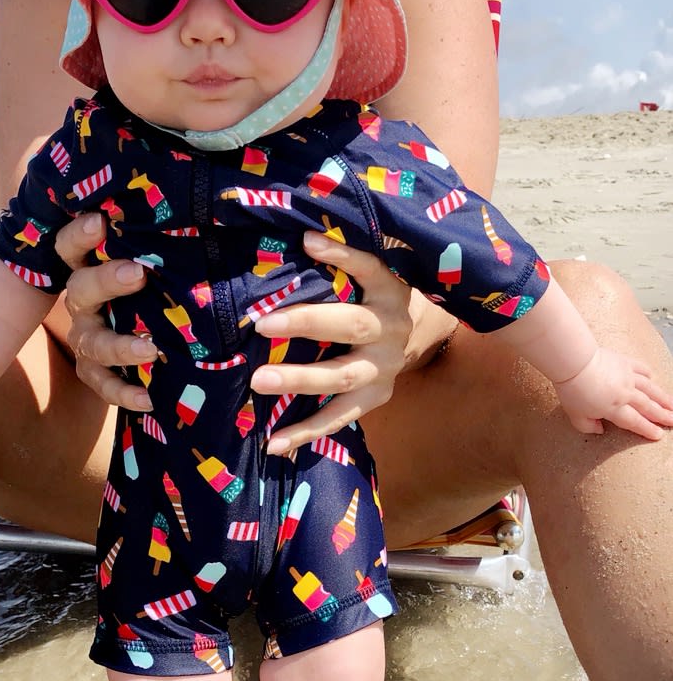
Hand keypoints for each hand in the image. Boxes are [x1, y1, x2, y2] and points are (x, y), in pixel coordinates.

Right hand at [56, 214, 156, 410]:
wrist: (141, 329)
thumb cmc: (150, 285)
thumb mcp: (153, 261)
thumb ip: (163, 244)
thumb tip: (213, 217)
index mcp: (89, 267)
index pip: (71, 247)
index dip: (79, 235)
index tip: (100, 221)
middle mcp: (82, 303)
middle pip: (80, 290)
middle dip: (106, 281)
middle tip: (137, 273)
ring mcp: (86, 337)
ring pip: (92, 343)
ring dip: (120, 346)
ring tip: (151, 350)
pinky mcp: (95, 371)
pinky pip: (103, 385)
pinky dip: (125, 393)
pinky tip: (150, 399)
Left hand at [252, 232, 417, 454]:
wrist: (421, 335)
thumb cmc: (375, 297)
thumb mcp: (371, 274)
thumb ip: (341, 261)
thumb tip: (300, 237)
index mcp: (389, 292)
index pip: (368, 268)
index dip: (341, 256)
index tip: (306, 244)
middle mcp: (391, 331)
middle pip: (352, 327)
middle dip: (306, 325)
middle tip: (262, 326)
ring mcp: (385, 370)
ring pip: (343, 379)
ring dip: (300, 381)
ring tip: (259, 381)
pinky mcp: (375, 399)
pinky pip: (339, 418)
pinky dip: (306, 432)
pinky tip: (274, 443)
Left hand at [555, 347, 672, 440]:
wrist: (575, 362)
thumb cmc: (572, 390)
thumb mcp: (575, 415)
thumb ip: (588, 426)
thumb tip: (599, 430)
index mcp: (614, 409)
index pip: (635, 422)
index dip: (647, 429)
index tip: (659, 435)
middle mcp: (625, 394)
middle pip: (648, 407)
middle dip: (662, 416)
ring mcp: (627, 377)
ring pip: (650, 389)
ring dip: (663, 398)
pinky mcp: (624, 362)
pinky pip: (640, 368)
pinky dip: (647, 372)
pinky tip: (652, 376)